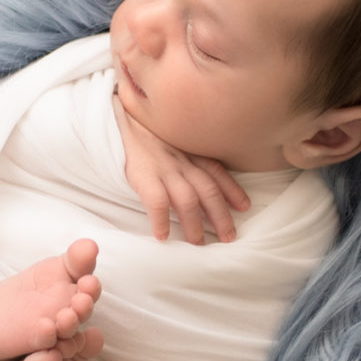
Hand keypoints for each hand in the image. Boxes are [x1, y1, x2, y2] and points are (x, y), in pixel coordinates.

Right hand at [112, 94, 249, 244]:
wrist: (116, 117)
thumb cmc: (143, 129)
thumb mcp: (171, 135)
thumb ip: (184, 151)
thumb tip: (197, 175)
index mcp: (190, 150)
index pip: (217, 171)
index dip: (232, 190)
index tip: (244, 207)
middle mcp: (182, 160)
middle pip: (209, 190)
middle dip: (221, 216)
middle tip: (228, 237)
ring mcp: (163, 168)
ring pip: (188, 200)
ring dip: (195, 223)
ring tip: (198, 243)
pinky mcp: (143, 175)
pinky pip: (158, 201)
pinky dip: (162, 220)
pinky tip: (162, 236)